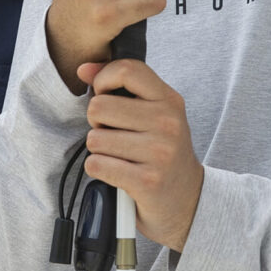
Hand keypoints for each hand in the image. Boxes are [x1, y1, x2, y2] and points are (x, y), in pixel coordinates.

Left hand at [77, 59, 203, 252]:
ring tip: (120, 157)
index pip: (127, 69)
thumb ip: (121, 87)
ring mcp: (159, 152)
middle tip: (115, 136)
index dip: (103, 79)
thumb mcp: (153, 114)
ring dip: (99, 151)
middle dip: (97, 124)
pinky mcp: (147, 181)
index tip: (104, 95)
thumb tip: (83, 69)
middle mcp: (168, 123)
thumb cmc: (162, 153)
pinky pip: (97, 165)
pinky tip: (118, 173)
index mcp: (170, 100)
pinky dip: (99, 170)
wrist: (188, 201)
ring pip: (94, 139)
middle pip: (99, 107)